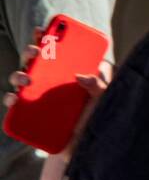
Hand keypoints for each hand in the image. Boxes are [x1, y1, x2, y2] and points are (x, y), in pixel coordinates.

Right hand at [4, 26, 111, 151]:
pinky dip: (11, 100)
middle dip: (33, 52)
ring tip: (25, 79)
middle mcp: (56, 83)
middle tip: (35, 52)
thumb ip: (100, 87)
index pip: (60, 52)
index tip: (42, 30)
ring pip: (24, 80)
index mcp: (74, 74)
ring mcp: (43, 98)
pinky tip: (13, 98)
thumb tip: (82, 76)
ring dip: (19, 75)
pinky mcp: (33, 114)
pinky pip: (17, 105)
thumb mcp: (105, 101)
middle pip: (39, 62)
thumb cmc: (101, 120)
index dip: (49, 38)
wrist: (89, 149)